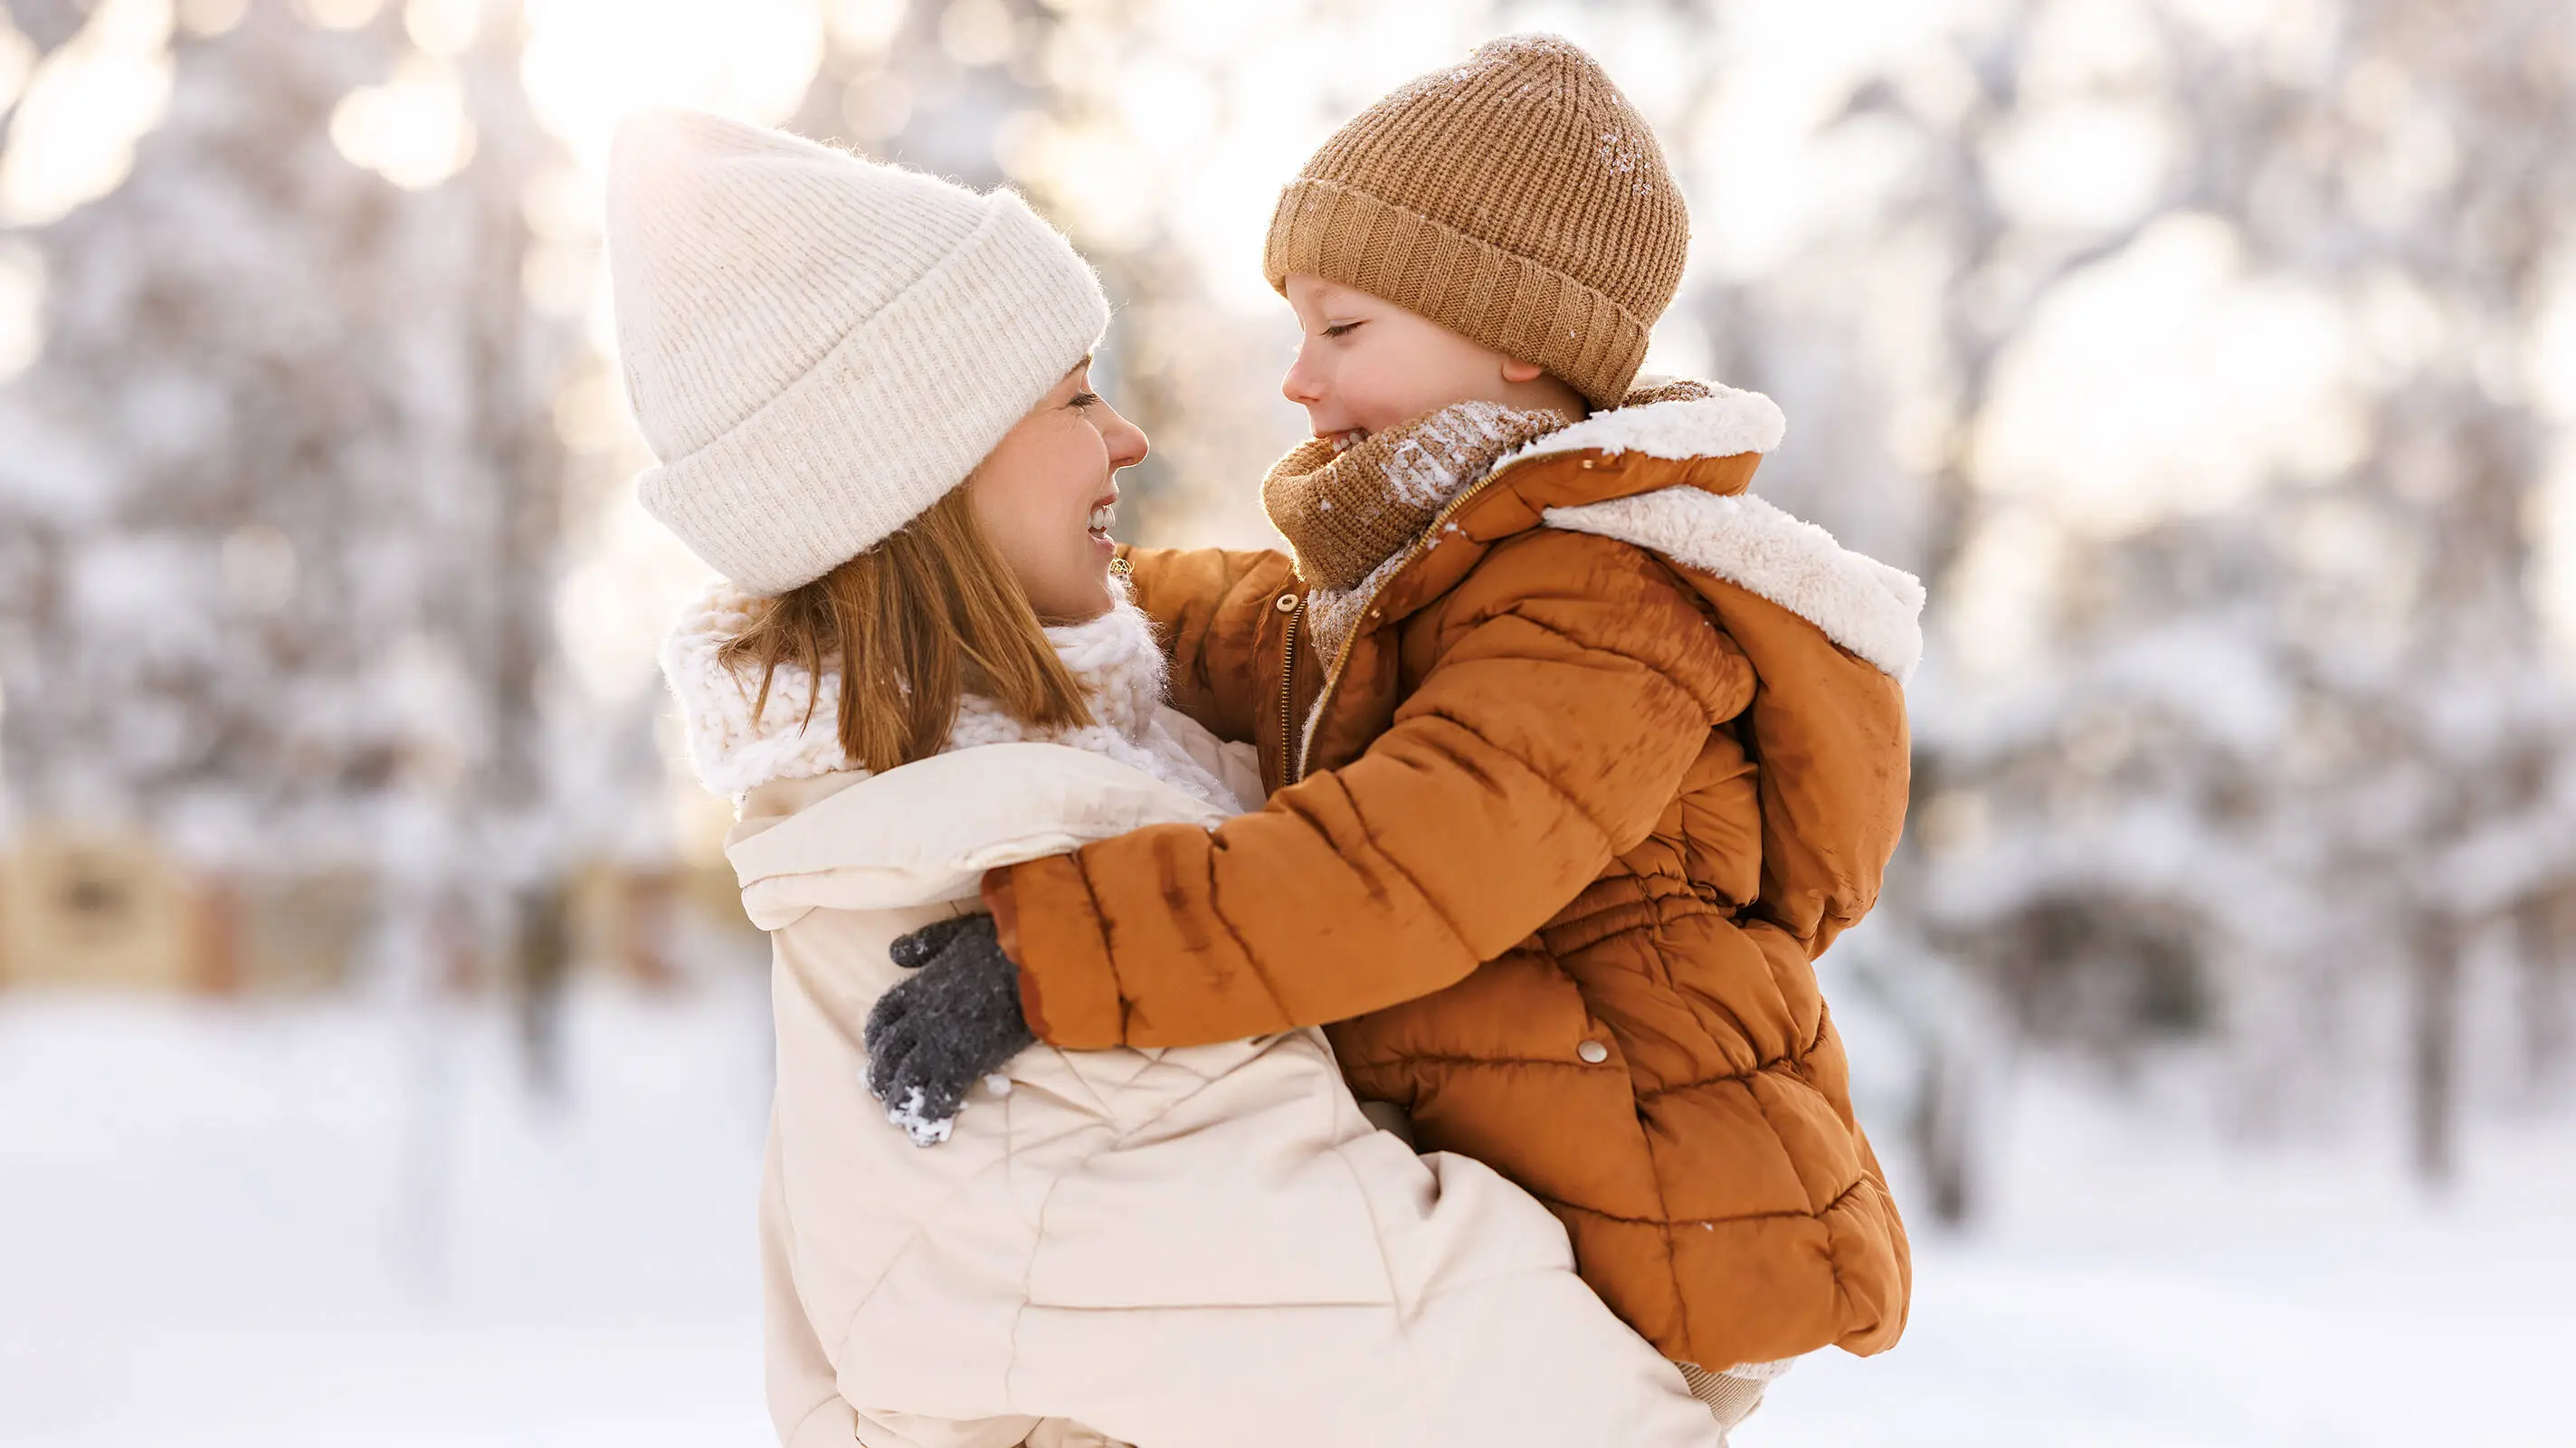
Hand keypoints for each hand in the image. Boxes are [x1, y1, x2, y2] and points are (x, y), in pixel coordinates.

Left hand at [863, 914, 1034, 1145]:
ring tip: (898, 1114)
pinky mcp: (965, 1064)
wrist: (1036, 965)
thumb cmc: (1005, 942)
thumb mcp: (957, 931)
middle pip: (889, 1052)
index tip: (876, 1048)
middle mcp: (922, 1018)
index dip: (876, 1035)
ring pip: (907, 1078)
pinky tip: (927, 1129)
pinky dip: (931, 1114)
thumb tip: (894, 953)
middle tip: (881, 1090)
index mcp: (920, 986)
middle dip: (881, 1073)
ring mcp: (940, 1043)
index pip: (884, 1015)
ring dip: (899, 1098)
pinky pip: (939, 1096)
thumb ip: (925, 943)